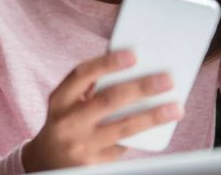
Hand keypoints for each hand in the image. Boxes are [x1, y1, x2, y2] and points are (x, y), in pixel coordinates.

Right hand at [21, 50, 182, 171]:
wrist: (46, 162)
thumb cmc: (64, 122)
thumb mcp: (66, 101)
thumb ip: (89, 85)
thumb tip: (127, 67)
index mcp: (60, 99)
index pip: (83, 74)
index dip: (107, 63)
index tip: (133, 56)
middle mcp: (68, 121)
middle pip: (109, 100)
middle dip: (141, 88)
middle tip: (166, 80)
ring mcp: (81, 144)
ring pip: (123, 127)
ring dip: (153, 117)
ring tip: (175, 108)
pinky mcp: (94, 164)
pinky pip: (123, 146)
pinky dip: (138, 136)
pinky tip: (153, 127)